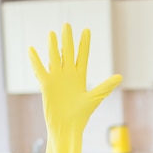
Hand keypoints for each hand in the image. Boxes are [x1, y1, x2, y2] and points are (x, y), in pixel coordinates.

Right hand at [29, 24, 121, 152]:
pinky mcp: (46, 85)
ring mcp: (56, 80)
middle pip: (68, 53)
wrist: (67, 127)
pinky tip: (32, 50)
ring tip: (52, 33)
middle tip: (67, 25)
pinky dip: (36, 61)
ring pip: (54, 58)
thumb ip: (105, 86)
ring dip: (53, 46)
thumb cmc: (81, 116)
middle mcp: (68, 76)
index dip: (84, 44)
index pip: (82, 56)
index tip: (86, 30)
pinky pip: (40, 70)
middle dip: (68, 40)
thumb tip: (120, 76)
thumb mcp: (94, 98)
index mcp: (80, 78)